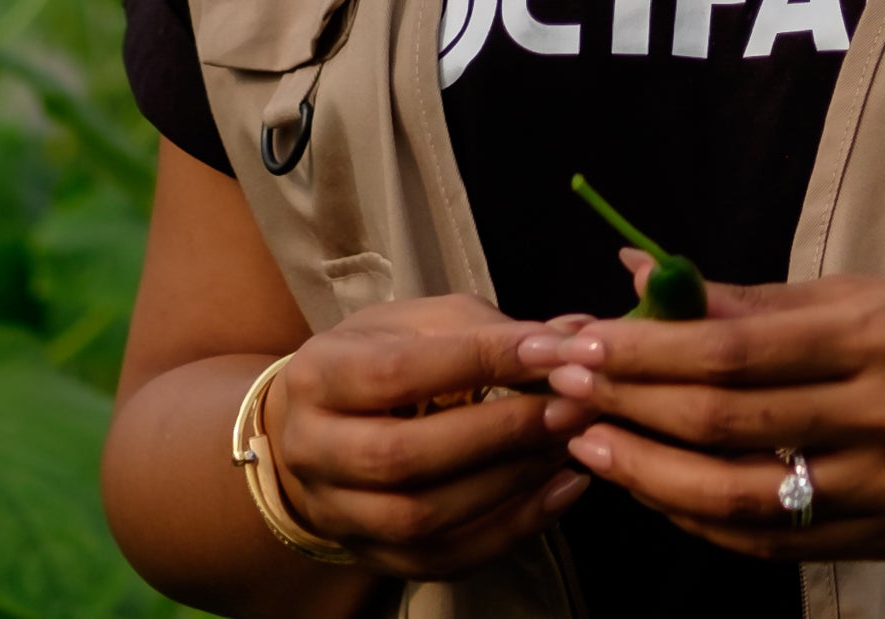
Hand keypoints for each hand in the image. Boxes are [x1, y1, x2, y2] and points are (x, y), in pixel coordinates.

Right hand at [264, 294, 598, 577]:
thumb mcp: (413, 325)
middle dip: (499, 433)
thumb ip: (484, 328)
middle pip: (404, 456)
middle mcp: (313, 451)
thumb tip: (571, 339)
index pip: (397, 372)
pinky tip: (558, 492)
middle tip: (569, 407)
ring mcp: (339, 514)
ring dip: (509, 483)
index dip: (479, 361)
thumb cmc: (376, 361)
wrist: (315, 430)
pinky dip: (510, 529)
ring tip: (566, 446)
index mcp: (318, 376)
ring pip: (422, 517)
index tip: (553, 351)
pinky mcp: (373, 556)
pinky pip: (444, 559)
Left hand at [519, 259, 884, 562]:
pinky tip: (657, 495)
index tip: (579, 339)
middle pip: (726, 423)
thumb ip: (757, 297)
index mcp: (878, 333)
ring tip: (589, 447)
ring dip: (649, 477)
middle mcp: (884, 414)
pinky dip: (704, 523)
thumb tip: (646, 277)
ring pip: (741, 498)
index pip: (733, 348)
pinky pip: (774, 544)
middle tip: (561, 390)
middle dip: (628, 408)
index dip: (644, 351)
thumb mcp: (872, 292)